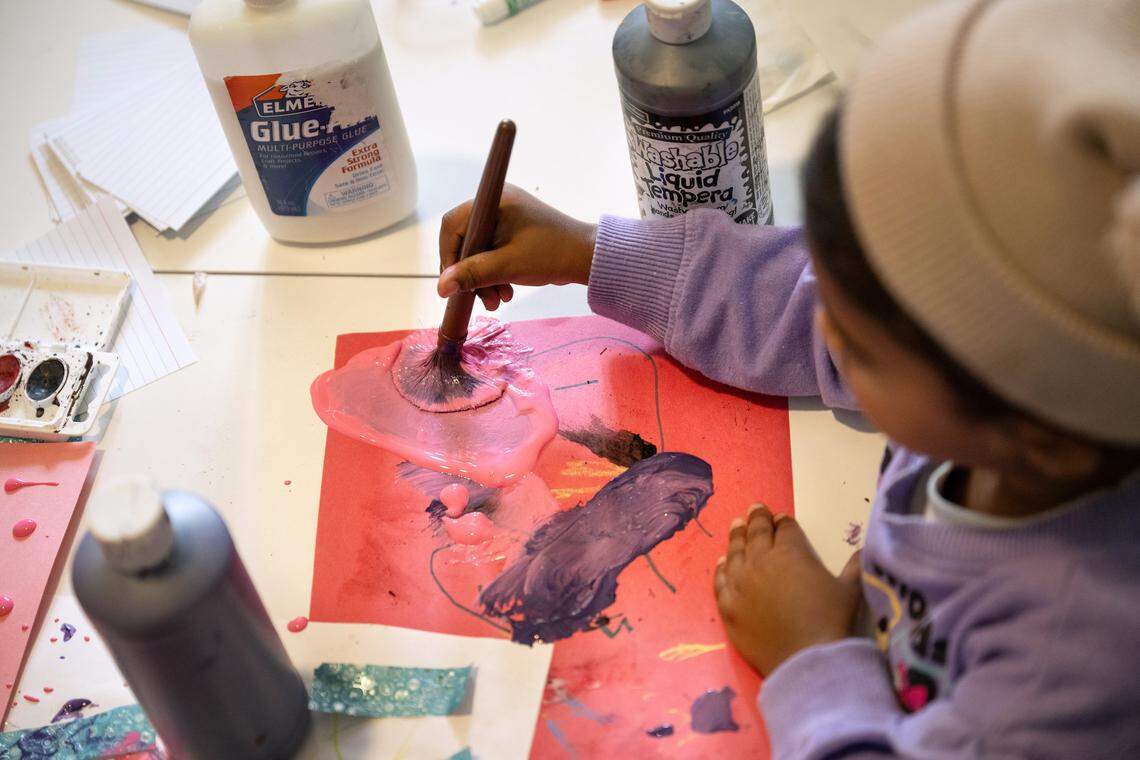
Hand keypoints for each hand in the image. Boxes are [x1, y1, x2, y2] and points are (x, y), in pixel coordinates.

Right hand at [437, 185, 596, 309]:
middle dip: (470, 273)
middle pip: (465, 241)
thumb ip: (472, 274)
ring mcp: (506, 218)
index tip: (454, 281)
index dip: (449, 255)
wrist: (588, 258)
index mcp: (494, 201)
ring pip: (478, 250)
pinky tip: (505, 292)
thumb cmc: (552, 254)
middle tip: (480, 298)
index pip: (452, 225)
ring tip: (497, 301)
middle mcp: (497, 205)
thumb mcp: (507, 266)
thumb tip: (441, 287)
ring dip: (483, 278)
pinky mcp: (513, 232)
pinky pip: (492, 252)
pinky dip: (494, 273)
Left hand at [715, 504, 862, 676]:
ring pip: (735, 552)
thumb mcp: (850, 590)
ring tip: (737, 525)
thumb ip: (854, 566)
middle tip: (755, 509)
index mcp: (790, 552)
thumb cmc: (831, 621)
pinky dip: (721, 568)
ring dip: (736, 536)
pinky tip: (722, 561)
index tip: (780, 518)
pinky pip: (721, 580)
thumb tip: (864, 549)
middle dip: (757, 519)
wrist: (805, 659)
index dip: (783, 522)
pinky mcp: (727, 605)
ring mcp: (740, 582)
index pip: (785, 529)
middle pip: (756, 534)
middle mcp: (760, 560)